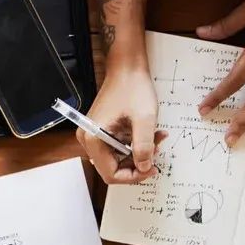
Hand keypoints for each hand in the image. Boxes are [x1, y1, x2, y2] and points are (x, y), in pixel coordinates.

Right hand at [80, 60, 158, 183]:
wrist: (127, 67)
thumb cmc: (133, 87)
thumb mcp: (144, 119)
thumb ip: (144, 147)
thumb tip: (144, 168)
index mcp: (93, 138)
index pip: (111, 174)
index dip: (133, 176)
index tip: (152, 168)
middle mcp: (88, 139)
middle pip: (113, 168)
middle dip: (137, 164)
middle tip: (156, 150)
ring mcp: (94, 135)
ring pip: (117, 159)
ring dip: (138, 154)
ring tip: (156, 139)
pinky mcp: (101, 131)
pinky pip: (118, 148)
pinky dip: (134, 145)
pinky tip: (148, 134)